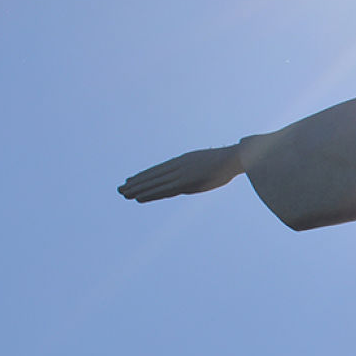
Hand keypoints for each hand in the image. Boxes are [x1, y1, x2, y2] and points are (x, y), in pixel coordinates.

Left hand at [118, 145, 243, 201]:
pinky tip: (137, 197)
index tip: (133, 180)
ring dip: (137, 189)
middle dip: (136, 183)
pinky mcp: (184, 182)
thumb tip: (202, 176)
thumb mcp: (212, 164)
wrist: (234, 157)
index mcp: (183, 161)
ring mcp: (180, 174)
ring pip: (153, 183)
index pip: (159, 170)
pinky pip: (162, 189)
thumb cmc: (229, 161)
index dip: (145, 176)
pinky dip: (149, 193)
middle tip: (121, 188)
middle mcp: (178, 167)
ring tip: (122, 193)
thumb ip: (202, 170)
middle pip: (153, 176)